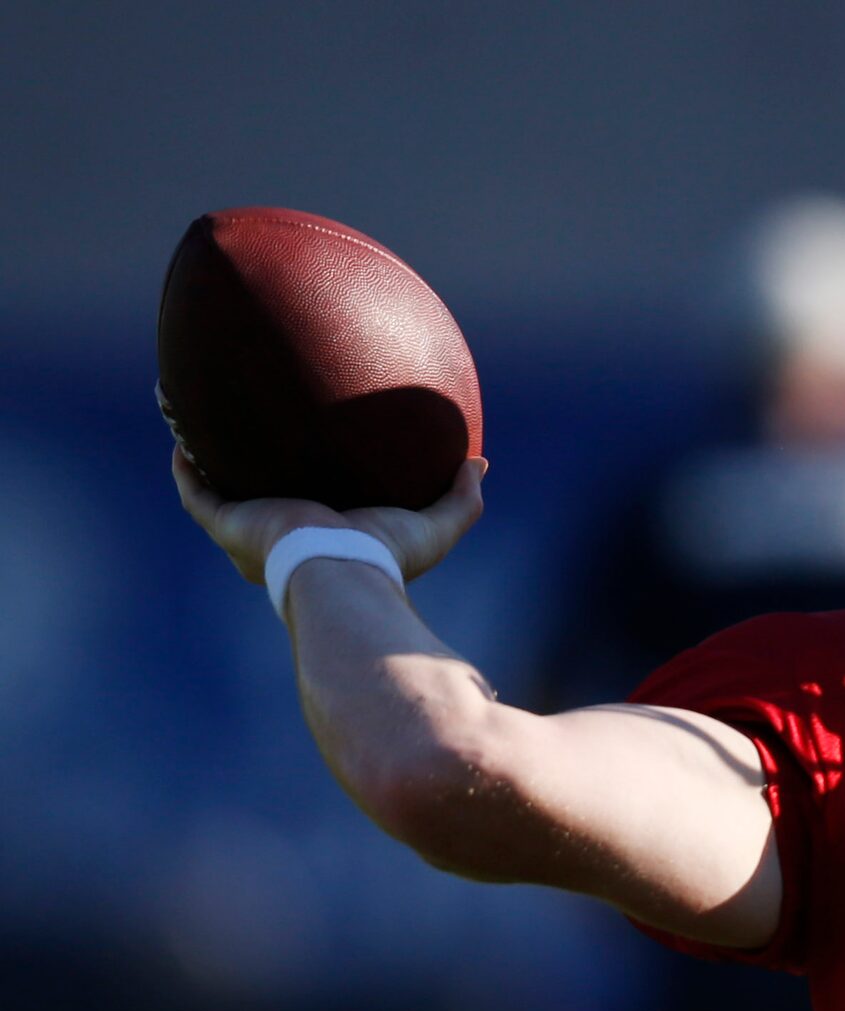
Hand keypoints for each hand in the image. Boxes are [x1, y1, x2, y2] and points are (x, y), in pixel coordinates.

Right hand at [171, 446, 485, 587]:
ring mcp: (250, 534)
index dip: (308, 489)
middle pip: (258, 501)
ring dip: (206, 460)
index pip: (312, 515)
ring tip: (198, 422)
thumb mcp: (436, 526)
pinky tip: (181, 434)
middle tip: (249, 436)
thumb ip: (462, 499)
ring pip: (218, 492)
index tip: (313, 458)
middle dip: (249, 474)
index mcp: (324, 542)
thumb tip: (480, 462)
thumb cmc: (389, 558)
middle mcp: (281, 543)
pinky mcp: (229, 524)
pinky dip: (185, 465)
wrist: (343, 572)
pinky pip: (195, 492)